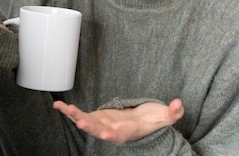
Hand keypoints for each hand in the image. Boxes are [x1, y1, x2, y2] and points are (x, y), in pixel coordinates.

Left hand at [53, 99, 183, 143]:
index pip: (120, 135)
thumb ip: (172, 113)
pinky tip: (58, 105)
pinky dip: (69, 112)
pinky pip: (81, 116)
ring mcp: (103, 124)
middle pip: (100, 130)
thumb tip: (179, 104)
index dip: (112, 135)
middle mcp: (113, 130)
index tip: (104, 134)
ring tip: (65, 109)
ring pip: (87, 122)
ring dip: (75, 117)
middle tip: (80, 123)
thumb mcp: (164, 116)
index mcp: (129, 131)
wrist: (140, 123)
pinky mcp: (97, 118)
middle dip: (90, 127)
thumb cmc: (152, 120)